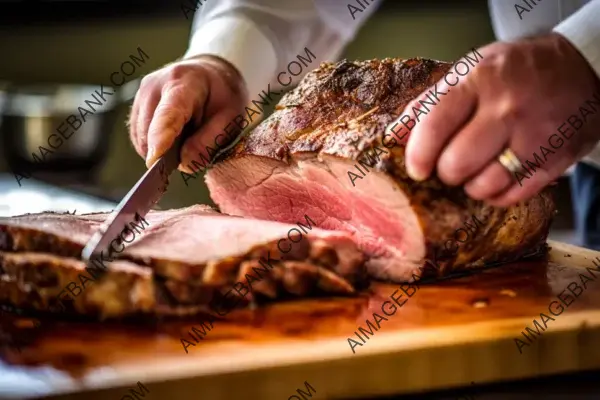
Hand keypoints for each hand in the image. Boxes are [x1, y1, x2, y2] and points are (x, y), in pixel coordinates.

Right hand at [128, 55, 247, 169]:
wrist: (210, 74)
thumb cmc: (222, 95)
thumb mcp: (230, 118)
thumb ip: (208, 142)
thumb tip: (183, 163)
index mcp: (184, 82)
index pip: (169, 113)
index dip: (161, 138)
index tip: (155, 160)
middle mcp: (155, 85)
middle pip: (150, 131)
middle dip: (167, 152)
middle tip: (193, 148)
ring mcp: (141, 94)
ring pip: (142, 138)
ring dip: (161, 149)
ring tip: (185, 137)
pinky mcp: (135, 106)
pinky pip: (139, 137)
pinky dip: (154, 145)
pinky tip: (173, 138)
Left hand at [404, 33, 599, 206]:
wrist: (580, 70)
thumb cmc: (513, 72)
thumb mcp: (469, 71)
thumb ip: (428, 104)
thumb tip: (393, 135)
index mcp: (478, 81)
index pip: (435, 126)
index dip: (418, 155)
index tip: (416, 169)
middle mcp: (506, 109)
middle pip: (457, 164)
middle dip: (445, 172)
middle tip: (450, 164)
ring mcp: (533, 136)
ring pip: (483, 186)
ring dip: (471, 186)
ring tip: (476, 170)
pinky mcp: (553, 161)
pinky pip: (511, 196)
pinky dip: (496, 194)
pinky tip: (497, 178)